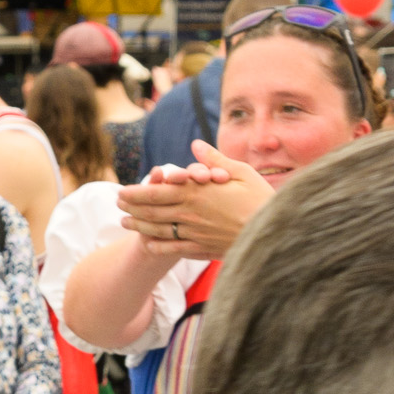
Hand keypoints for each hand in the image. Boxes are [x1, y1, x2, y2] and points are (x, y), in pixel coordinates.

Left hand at [114, 156, 268, 256]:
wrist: (276, 234)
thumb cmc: (262, 200)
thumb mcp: (241, 173)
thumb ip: (214, 159)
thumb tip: (195, 144)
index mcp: (197, 193)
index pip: (158, 191)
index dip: (137, 192)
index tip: (123, 191)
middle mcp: (191, 214)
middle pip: (153, 210)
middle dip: (132, 207)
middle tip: (117, 204)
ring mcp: (195, 233)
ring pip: (160, 230)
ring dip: (140, 225)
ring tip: (125, 222)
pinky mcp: (203, 249)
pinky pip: (174, 248)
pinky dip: (159, 246)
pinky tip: (148, 245)